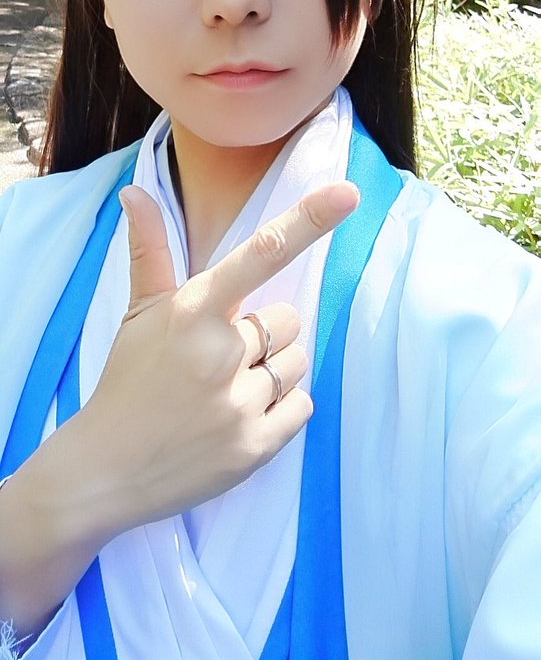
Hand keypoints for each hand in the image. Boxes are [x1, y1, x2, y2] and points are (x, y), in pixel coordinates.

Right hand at [77, 179, 358, 539]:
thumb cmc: (128, 380)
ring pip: (297, 363)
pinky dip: (281, 411)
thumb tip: (133, 190)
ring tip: (224, 392)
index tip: (347, 193)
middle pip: (288, 320)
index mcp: (192, 310)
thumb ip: (150, 249)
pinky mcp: (255, 447)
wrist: (105, 469)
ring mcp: (239, 402)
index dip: (309, 221)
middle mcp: (219, 352)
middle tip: (220, 360)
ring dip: (271, 374)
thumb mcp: (139, 313)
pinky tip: (238, 419)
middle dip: (264, 335)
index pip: (261, 254)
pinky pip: (302, 406)